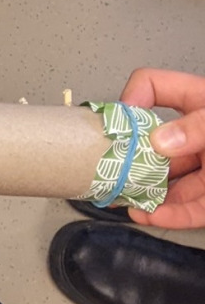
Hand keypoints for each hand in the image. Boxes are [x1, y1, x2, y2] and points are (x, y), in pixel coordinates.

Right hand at [119, 69, 204, 229]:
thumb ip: (198, 127)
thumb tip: (159, 140)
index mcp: (201, 104)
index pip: (154, 87)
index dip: (131, 98)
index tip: (117, 123)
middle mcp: (199, 135)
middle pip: (154, 142)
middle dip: (130, 158)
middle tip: (108, 169)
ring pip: (169, 180)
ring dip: (144, 192)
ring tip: (123, 200)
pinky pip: (191, 207)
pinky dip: (169, 215)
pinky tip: (150, 216)